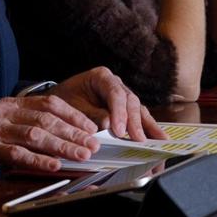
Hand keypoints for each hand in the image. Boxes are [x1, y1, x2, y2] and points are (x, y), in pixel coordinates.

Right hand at [0, 95, 101, 175]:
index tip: (91, 126)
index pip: (50, 104)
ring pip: (36, 135)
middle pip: (47, 120)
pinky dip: (36, 160)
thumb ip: (22, 124)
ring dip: (62, 145)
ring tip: (81, 154)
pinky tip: (53, 165)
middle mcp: (4, 112)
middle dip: (74, 132)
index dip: (73, 115)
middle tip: (94, 143)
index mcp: (10, 104)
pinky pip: (15, 154)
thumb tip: (54, 134)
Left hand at [52, 67, 166, 140]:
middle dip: (135, 121)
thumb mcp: (72, 107)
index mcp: (101, 76)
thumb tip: (109, 124)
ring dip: (147, 125)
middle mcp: (115, 83)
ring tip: (158, 139)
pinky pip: (138, 115)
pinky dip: (146, 126)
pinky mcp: (125, 107)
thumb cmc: (64, 101)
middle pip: (130, 101)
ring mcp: (122, 94)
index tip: (119, 130)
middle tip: (138, 139)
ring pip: (138, 108)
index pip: (115, 93)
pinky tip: (157, 137)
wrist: (58, 100)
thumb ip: (91, 114)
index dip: (120, 112)